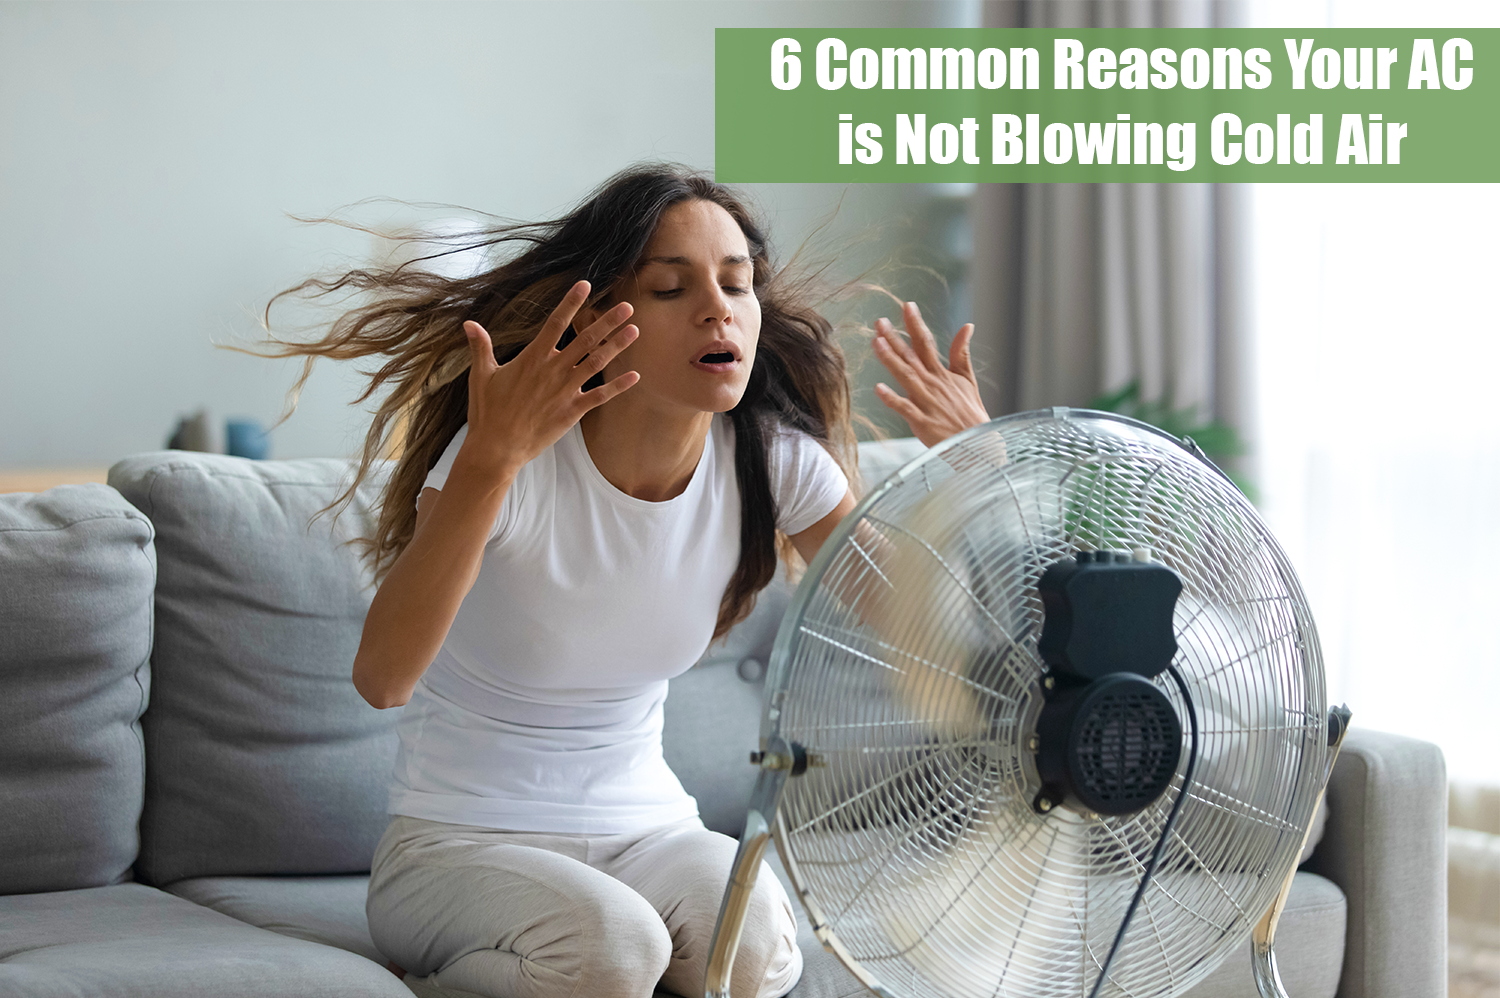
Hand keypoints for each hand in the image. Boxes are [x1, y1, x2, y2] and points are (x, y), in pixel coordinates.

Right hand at [459, 280, 638, 476]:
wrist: (497, 447)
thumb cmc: (488, 411)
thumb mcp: (481, 375)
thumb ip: (480, 347)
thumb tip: (469, 323)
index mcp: (532, 358)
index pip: (555, 323)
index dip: (571, 303)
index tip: (585, 285)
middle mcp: (553, 370)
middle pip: (585, 340)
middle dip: (607, 322)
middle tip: (627, 307)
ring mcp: (565, 391)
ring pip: (596, 363)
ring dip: (616, 347)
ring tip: (635, 330)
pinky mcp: (572, 412)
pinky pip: (600, 396)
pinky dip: (618, 387)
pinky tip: (635, 376)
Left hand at [872, 301, 988, 446]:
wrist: (979, 444)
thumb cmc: (971, 414)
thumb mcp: (968, 380)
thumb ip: (962, 353)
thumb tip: (967, 326)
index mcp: (942, 374)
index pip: (927, 343)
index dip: (916, 324)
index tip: (907, 306)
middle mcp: (933, 384)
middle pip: (911, 357)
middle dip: (895, 338)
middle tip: (879, 321)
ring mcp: (927, 403)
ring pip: (906, 377)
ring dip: (891, 360)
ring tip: (877, 343)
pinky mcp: (922, 422)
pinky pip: (905, 408)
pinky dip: (892, 399)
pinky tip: (878, 388)